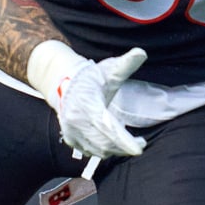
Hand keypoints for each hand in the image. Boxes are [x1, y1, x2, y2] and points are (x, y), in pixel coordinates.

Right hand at [29, 43, 148, 158]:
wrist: (63, 83)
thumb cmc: (91, 77)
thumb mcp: (109, 69)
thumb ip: (126, 64)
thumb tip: (141, 52)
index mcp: (88, 103)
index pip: (107, 125)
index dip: (124, 140)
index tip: (139, 148)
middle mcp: (77, 120)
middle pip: (105, 143)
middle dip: (125, 146)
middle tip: (141, 143)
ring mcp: (71, 131)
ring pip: (99, 150)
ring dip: (116, 149)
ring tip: (127, 141)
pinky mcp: (70, 138)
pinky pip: (90, 151)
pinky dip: (104, 149)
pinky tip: (111, 140)